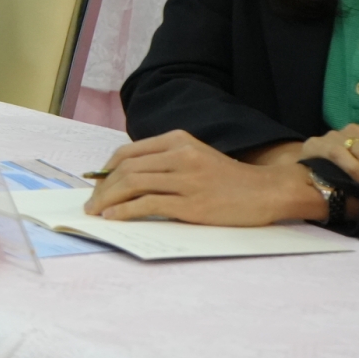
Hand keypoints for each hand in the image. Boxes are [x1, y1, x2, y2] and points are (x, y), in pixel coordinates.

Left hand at [82, 129, 325, 226]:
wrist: (268, 191)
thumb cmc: (230, 180)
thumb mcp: (196, 157)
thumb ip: (166, 162)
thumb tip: (127, 179)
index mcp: (178, 140)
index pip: (129, 152)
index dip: (106, 169)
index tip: (97, 184)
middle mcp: (180, 155)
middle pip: (127, 168)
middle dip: (102, 187)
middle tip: (91, 203)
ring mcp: (186, 179)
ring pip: (133, 184)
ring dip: (108, 199)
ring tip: (96, 212)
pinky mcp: (191, 204)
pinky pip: (148, 204)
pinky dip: (125, 210)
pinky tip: (114, 217)